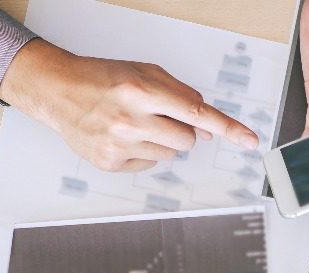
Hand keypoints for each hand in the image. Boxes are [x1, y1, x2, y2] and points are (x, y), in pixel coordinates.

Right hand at [0, 39, 258, 171]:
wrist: (58, 91)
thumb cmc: (104, 78)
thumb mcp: (146, 73)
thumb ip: (181, 95)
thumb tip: (208, 125)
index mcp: (143, 91)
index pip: (199, 115)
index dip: (229, 129)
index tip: (250, 141)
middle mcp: (131, 119)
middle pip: (188, 140)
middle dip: (182, 129)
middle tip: (158, 116)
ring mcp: (119, 145)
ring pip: (171, 154)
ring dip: (162, 140)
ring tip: (136, 124)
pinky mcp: (110, 163)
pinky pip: (149, 164)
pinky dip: (144, 152)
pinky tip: (124, 137)